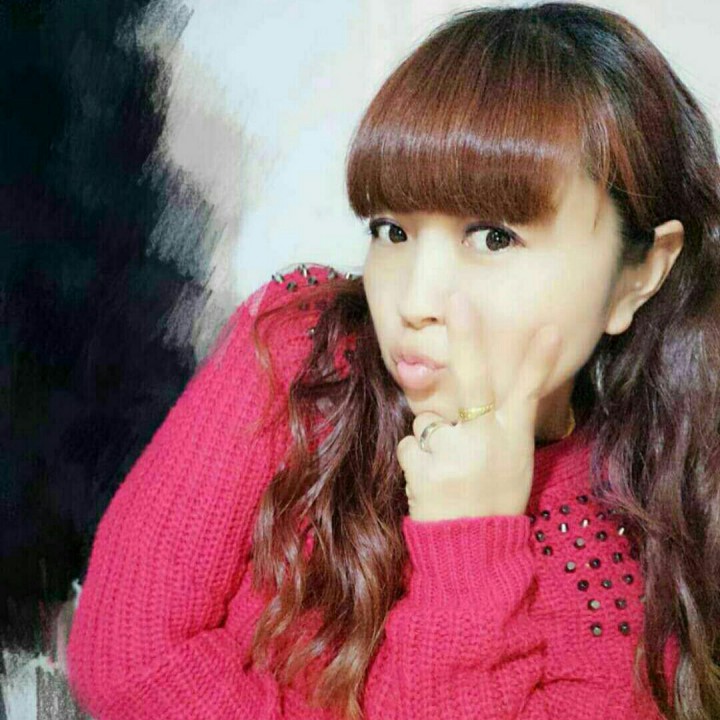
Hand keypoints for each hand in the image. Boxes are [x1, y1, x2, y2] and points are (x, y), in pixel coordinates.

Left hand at [397, 291, 562, 521]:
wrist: (471, 551)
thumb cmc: (493, 504)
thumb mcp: (512, 466)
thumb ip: (495, 430)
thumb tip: (469, 402)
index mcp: (511, 439)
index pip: (527, 393)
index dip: (538, 361)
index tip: (548, 329)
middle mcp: (485, 439)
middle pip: (475, 381)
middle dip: (468, 337)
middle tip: (458, 301)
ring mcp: (453, 451)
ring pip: (427, 421)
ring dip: (430, 441)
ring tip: (445, 473)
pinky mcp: (424, 465)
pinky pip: (409, 446)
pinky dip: (415, 461)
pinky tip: (430, 484)